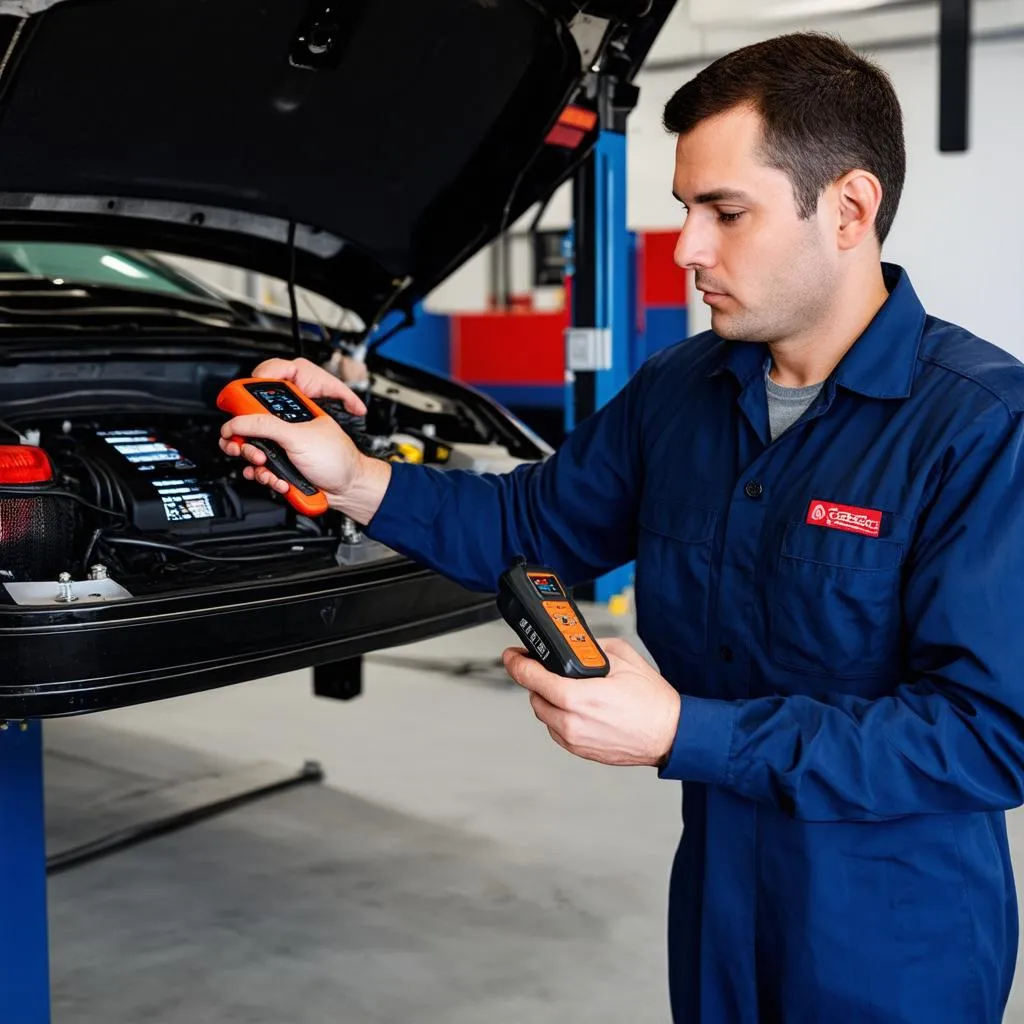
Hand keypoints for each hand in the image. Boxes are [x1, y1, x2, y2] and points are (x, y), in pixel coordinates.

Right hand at [218, 357, 387, 520]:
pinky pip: (261, 473)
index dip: (239, 415)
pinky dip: (268, 480)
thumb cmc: (337, 458)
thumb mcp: (298, 437)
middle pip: (246, 434)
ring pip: (251, 457)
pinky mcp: (281, 470)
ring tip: (272, 472)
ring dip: (258, 468)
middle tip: (256, 455)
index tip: (232, 429)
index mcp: (289, 414)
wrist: (347, 490)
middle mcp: (283, 431)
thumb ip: (266, 425)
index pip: (255, 406)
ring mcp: (281, 451)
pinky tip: (281, 482)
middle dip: (245, 448)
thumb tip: (236, 422)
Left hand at [502, 637, 680, 766]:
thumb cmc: (652, 702)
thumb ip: (592, 649)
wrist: (670, 733)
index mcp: (578, 697)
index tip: (512, 655)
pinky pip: (557, 730)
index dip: (516, 663)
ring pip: (544, 714)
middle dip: (537, 680)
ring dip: (549, 699)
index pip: (531, 678)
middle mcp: (571, 722)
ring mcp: (575, 739)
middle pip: (534, 696)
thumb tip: (576, 645)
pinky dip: (560, 716)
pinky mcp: (580, 751)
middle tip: (547, 668)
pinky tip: (578, 707)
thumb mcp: (623, 658)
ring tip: (568, 688)